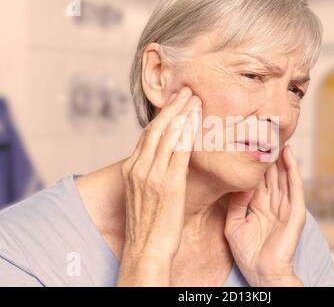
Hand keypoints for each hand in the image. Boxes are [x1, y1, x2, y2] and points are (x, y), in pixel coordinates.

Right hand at [116, 87, 201, 285]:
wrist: (146, 248)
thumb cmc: (149, 224)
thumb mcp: (144, 193)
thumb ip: (152, 173)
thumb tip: (166, 159)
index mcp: (132, 169)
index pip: (148, 134)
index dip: (163, 115)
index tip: (175, 102)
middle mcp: (139, 168)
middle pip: (157, 129)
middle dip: (173, 107)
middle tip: (186, 91)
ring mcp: (152, 175)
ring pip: (167, 135)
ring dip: (182, 114)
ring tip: (194, 99)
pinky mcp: (168, 184)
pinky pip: (178, 152)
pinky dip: (186, 133)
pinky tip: (195, 121)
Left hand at [225, 146, 305, 286]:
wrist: (261, 273)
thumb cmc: (247, 253)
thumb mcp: (234, 225)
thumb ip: (235, 203)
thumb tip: (239, 182)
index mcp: (258, 205)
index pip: (257, 178)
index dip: (254, 161)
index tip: (247, 142)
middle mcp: (272, 203)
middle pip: (271, 173)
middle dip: (268, 154)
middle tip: (263, 131)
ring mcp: (285, 206)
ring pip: (284, 176)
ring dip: (282, 157)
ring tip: (278, 136)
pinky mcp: (295, 212)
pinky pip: (295, 188)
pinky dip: (293, 171)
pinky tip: (289, 156)